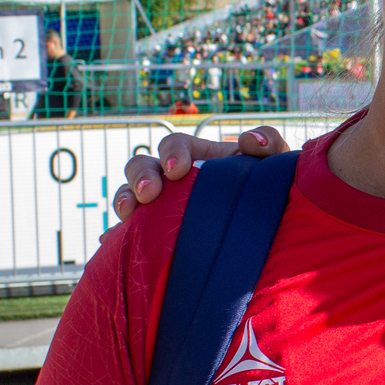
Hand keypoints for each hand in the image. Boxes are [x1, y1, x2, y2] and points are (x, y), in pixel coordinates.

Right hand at [112, 126, 289, 221]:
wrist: (272, 227)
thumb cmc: (270, 190)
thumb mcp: (275, 165)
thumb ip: (269, 144)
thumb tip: (248, 140)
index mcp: (198, 156)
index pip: (175, 144)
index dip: (172, 153)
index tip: (178, 170)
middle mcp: (173, 178)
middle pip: (142, 166)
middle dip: (141, 177)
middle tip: (149, 194)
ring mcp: (161, 205)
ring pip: (130, 194)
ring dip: (124, 199)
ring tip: (129, 214)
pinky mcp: (154, 232)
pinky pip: (129, 231)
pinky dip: (117, 234)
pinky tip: (109, 244)